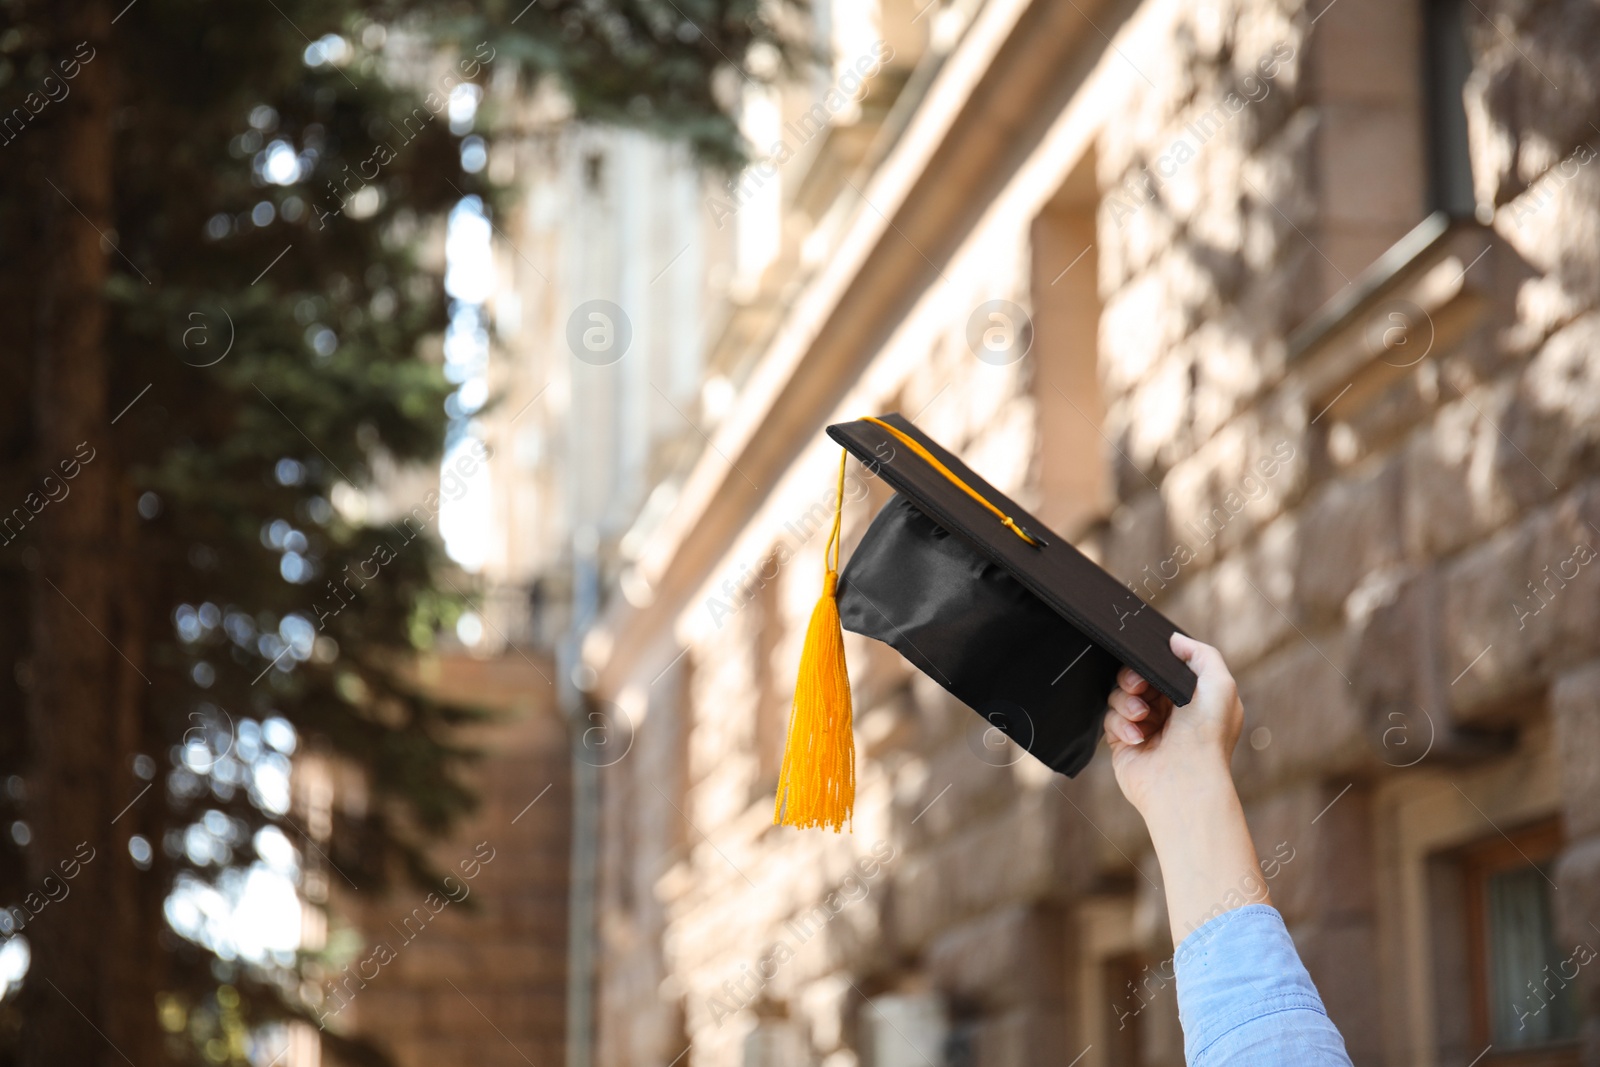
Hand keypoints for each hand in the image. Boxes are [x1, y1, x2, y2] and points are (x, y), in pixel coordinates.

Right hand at [1102, 632, 1243, 817]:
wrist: (1184, 781)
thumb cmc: (1206, 736)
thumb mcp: (1220, 684)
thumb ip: (1201, 654)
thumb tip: (1174, 640)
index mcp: (1192, 697)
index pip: (1162, 669)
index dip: (1152, 663)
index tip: (1149, 665)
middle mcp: (1169, 712)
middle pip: (1137, 678)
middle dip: (1134, 679)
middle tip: (1139, 687)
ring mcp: (1145, 727)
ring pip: (1119, 695)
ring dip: (1127, 702)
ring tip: (1143, 718)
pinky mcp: (1123, 743)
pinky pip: (1110, 720)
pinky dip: (1121, 724)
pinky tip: (1138, 738)